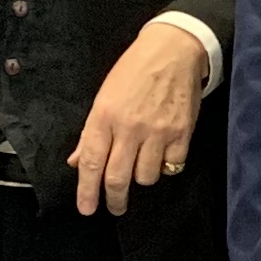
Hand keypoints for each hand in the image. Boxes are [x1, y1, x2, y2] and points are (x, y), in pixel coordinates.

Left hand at [71, 23, 208, 215]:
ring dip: (141, 178)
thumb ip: (91, 132)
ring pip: (146, 177)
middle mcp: (129, 127)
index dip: (87, 191)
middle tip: (115, 208)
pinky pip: (172, 166)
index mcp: (104, 116)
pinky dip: (166, 166)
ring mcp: (157, 132)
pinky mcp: (182, 133)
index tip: (87, 210)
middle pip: (118, 178)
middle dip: (115, 200)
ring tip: (141, 165)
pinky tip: (163, 154)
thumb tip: (78, 162)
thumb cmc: (133, 71)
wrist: (173, 50)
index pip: (92, 162)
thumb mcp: (104, 96)